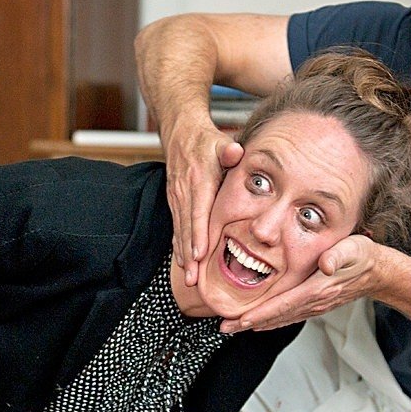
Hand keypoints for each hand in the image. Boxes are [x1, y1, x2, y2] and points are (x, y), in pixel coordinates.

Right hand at [163, 122, 242, 285]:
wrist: (181, 132)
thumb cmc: (206, 140)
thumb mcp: (220, 141)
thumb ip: (228, 149)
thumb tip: (236, 151)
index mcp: (198, 180)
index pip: (198, 212)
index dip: (199, 235)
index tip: (200, 255)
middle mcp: (184, 192)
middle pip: (187, 229)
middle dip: (190, 256)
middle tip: (193, 279)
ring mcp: (177, 198)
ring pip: (180, 231)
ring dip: (183, 255)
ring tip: (189, 278)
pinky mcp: (174, 200)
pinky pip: (176, 227)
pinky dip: (179, 245)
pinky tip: (183, 262)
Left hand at [221, 235, 375, 332]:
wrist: (378, 272)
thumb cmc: (363, 256)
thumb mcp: (353, 249)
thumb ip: (339, 255)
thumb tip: (326, 263)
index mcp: (317, 289)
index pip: (282, 305)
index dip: (260, 314)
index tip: (240, 319)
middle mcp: (313, 303)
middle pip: (275, 316)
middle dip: (248, 323)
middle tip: (224, 327)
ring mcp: (314, 307)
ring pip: (279, 319)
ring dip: (256, 324)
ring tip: (234, 327)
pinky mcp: (314, 305)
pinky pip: (288, 316)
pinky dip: (270, 320)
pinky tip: (258, 321)